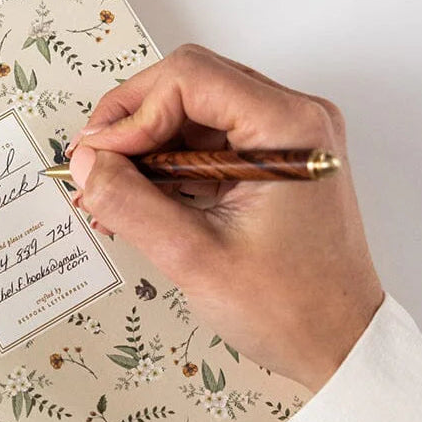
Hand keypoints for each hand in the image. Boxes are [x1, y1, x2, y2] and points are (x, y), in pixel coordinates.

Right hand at [68, 44, 383, 391]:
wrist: (336, 343)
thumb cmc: (290, 308)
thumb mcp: (193, 257)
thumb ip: (130, 203)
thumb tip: (85, 163)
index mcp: (288, 128)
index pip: (189, 78)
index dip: (131, 113)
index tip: (97, 157)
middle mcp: (292, 120)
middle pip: (187, 85)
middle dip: (130, 125)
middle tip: (93, 168)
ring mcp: (281, 140)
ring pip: (190, 113)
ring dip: (142, 149)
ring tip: (108, 194)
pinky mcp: (268, 163)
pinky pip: (202, 143)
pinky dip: (163, 166)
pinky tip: (136, 201)